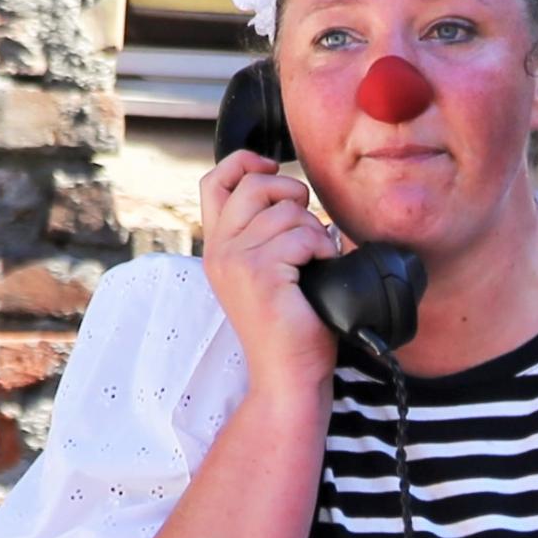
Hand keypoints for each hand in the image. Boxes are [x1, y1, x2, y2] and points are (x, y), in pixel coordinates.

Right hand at [196, 150, 343, 402]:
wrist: (287, 375)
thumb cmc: (290, 327)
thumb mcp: (268, 273)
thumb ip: (266, 236)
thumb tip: (293, 196)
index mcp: (218, 248)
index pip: (214, 181)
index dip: (244, 163)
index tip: (272, 168)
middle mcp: (220, 251)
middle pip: (254, 185)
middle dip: (291, 193)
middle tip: (308, 225)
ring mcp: (237, 261)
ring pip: (284, 211)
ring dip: (313, 228)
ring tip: (317, 258)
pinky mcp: (261, 273)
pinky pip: (301, 235)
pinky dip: (321, 247)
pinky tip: (322, 267)